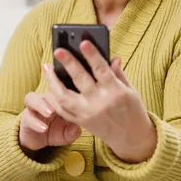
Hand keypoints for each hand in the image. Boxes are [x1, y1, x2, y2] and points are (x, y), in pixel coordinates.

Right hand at [18, 91, 81, 155]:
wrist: (39, 141)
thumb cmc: (57, 131)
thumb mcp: (68, 134)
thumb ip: (73, 131)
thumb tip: (77, 129)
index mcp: (58, 99)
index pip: (62, 89)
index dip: (67, 91)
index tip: (76, 98)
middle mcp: (45, 100)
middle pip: (46, 90)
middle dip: (54, 95)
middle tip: (62, 104)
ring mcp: (33, 107)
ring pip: (32, 98)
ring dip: (41, 104)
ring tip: (50, 113)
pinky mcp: (25, 118)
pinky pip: (28, 117)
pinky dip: (36, 122)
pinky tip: (44, 129)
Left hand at [43, 40, 156, 163]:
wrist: (131, 137)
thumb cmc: (132, 109)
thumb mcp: (131, 90)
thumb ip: (118, 73)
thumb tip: (113, 56)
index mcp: (116, 92)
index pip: (101, 70)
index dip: (92, 55)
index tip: (83, 42)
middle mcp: (100, 103)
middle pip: (80, 80)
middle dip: (68, 63)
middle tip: (58, 50)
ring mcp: (88, 114)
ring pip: (64, 97)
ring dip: (53, 81)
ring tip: (47, 67)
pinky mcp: (81, 122)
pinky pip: (63, 109)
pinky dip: (54, 97)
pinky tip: (50, 85)